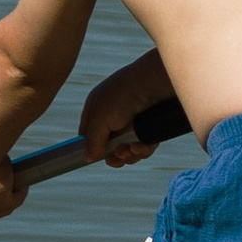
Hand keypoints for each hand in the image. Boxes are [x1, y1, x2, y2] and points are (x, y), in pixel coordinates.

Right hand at [79, 51, 172, 165]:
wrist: (154, 83)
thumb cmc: (122, 96)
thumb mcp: (99, 119)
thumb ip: (92, 140)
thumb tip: (87, 157)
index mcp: (97, 108)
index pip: (89, 132)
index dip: (91, 146)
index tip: (93, 157)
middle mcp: (115, 115)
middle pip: (110, 145)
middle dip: (113, 155)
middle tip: (116, 158)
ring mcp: (134, 121)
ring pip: (128, 148)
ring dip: (128, 155)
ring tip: (129, 150)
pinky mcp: (151, 126)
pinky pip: (144, 145)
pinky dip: (141, 150)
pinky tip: (140, 147)